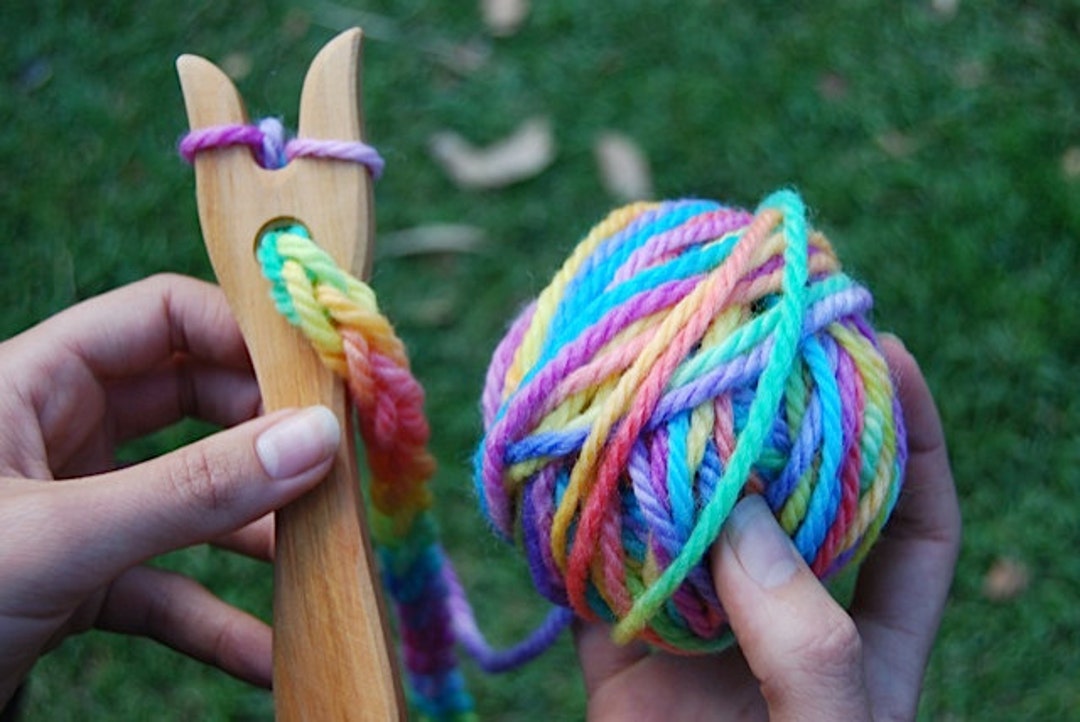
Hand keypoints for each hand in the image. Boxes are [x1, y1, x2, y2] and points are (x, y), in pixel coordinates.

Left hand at [0, 275, 340, 707]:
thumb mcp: (58, 537)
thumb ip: (191, 490)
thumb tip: (317, 440)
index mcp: (35, 381)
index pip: (166, 317)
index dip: (247, 336)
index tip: (325, 380)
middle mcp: (61, 434)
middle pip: (197, 406)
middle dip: (268, 440)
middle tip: (342, 467)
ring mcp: (76, 510)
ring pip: (192, 501)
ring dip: (256, 535)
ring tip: (325, 561)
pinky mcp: (79, 583)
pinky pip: (167, 589)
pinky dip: (219, 621)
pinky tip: (271, 654)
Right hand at [576, 337, 960, 720]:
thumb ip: (807, 640)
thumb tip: (742, 515)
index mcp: (863, 643)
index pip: (914, 524)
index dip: (910, 435)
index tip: (884, 351)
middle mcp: (782, 623)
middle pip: (791, 501)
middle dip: (774, 424)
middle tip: (752, 340)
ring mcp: (701, 637)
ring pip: (691, 530)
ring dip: (666, 467)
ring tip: (651, 386)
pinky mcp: (624, 659)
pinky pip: (601, 579)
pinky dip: (582, 530)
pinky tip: (568, 472)